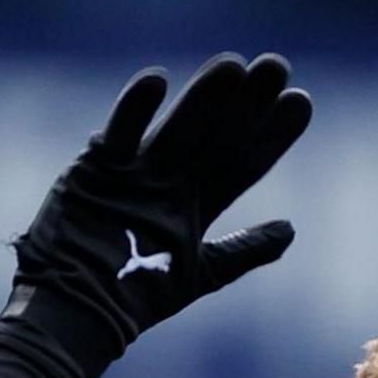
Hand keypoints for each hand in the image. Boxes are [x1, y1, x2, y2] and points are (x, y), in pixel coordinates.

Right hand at [10, 53, 311, 343]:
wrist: (78, 312)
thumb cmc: (134, 298)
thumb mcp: (200, 274)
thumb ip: (243, 250)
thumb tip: (290, 230)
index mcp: (196, 201)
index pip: (244, 160)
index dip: (272, 134)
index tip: (300, 100)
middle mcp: (170, 178)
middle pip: (216, 134)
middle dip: (245, 103)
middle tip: (274, 66)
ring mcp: (135, 170)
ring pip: (177, 125)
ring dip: (203, 96)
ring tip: (231, 66)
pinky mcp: (96, 169)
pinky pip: (117, 132)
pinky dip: (133, 107)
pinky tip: (156, 79)